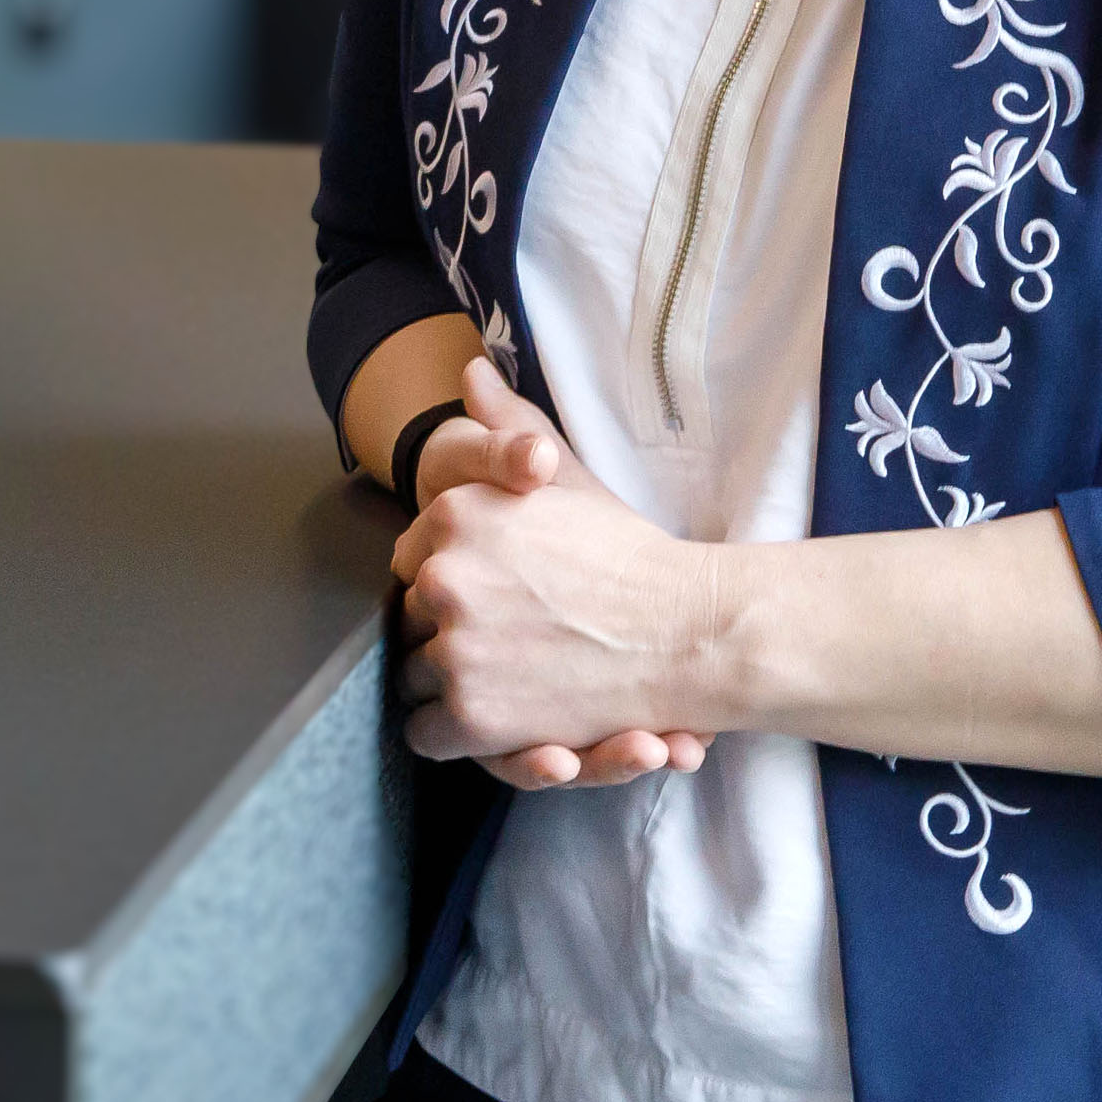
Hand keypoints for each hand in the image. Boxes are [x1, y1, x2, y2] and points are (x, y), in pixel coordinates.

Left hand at [394, 359, 722, 790]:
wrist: (690, 628)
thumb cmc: (631, 554)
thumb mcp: (563, 478)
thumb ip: (509, 427)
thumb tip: (470, 370)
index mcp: (454, 515)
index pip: (410, 558)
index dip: (447, 580)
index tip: (488, 596)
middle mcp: (443, 577)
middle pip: (412, 618)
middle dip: (444, 630)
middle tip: (500, 642)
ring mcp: (456, 648)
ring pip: (416, 675)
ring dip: (448, 683)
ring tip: (506, 679)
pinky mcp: (475, 712)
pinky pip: (427, 731)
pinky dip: (451, 731)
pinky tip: (490, 718)